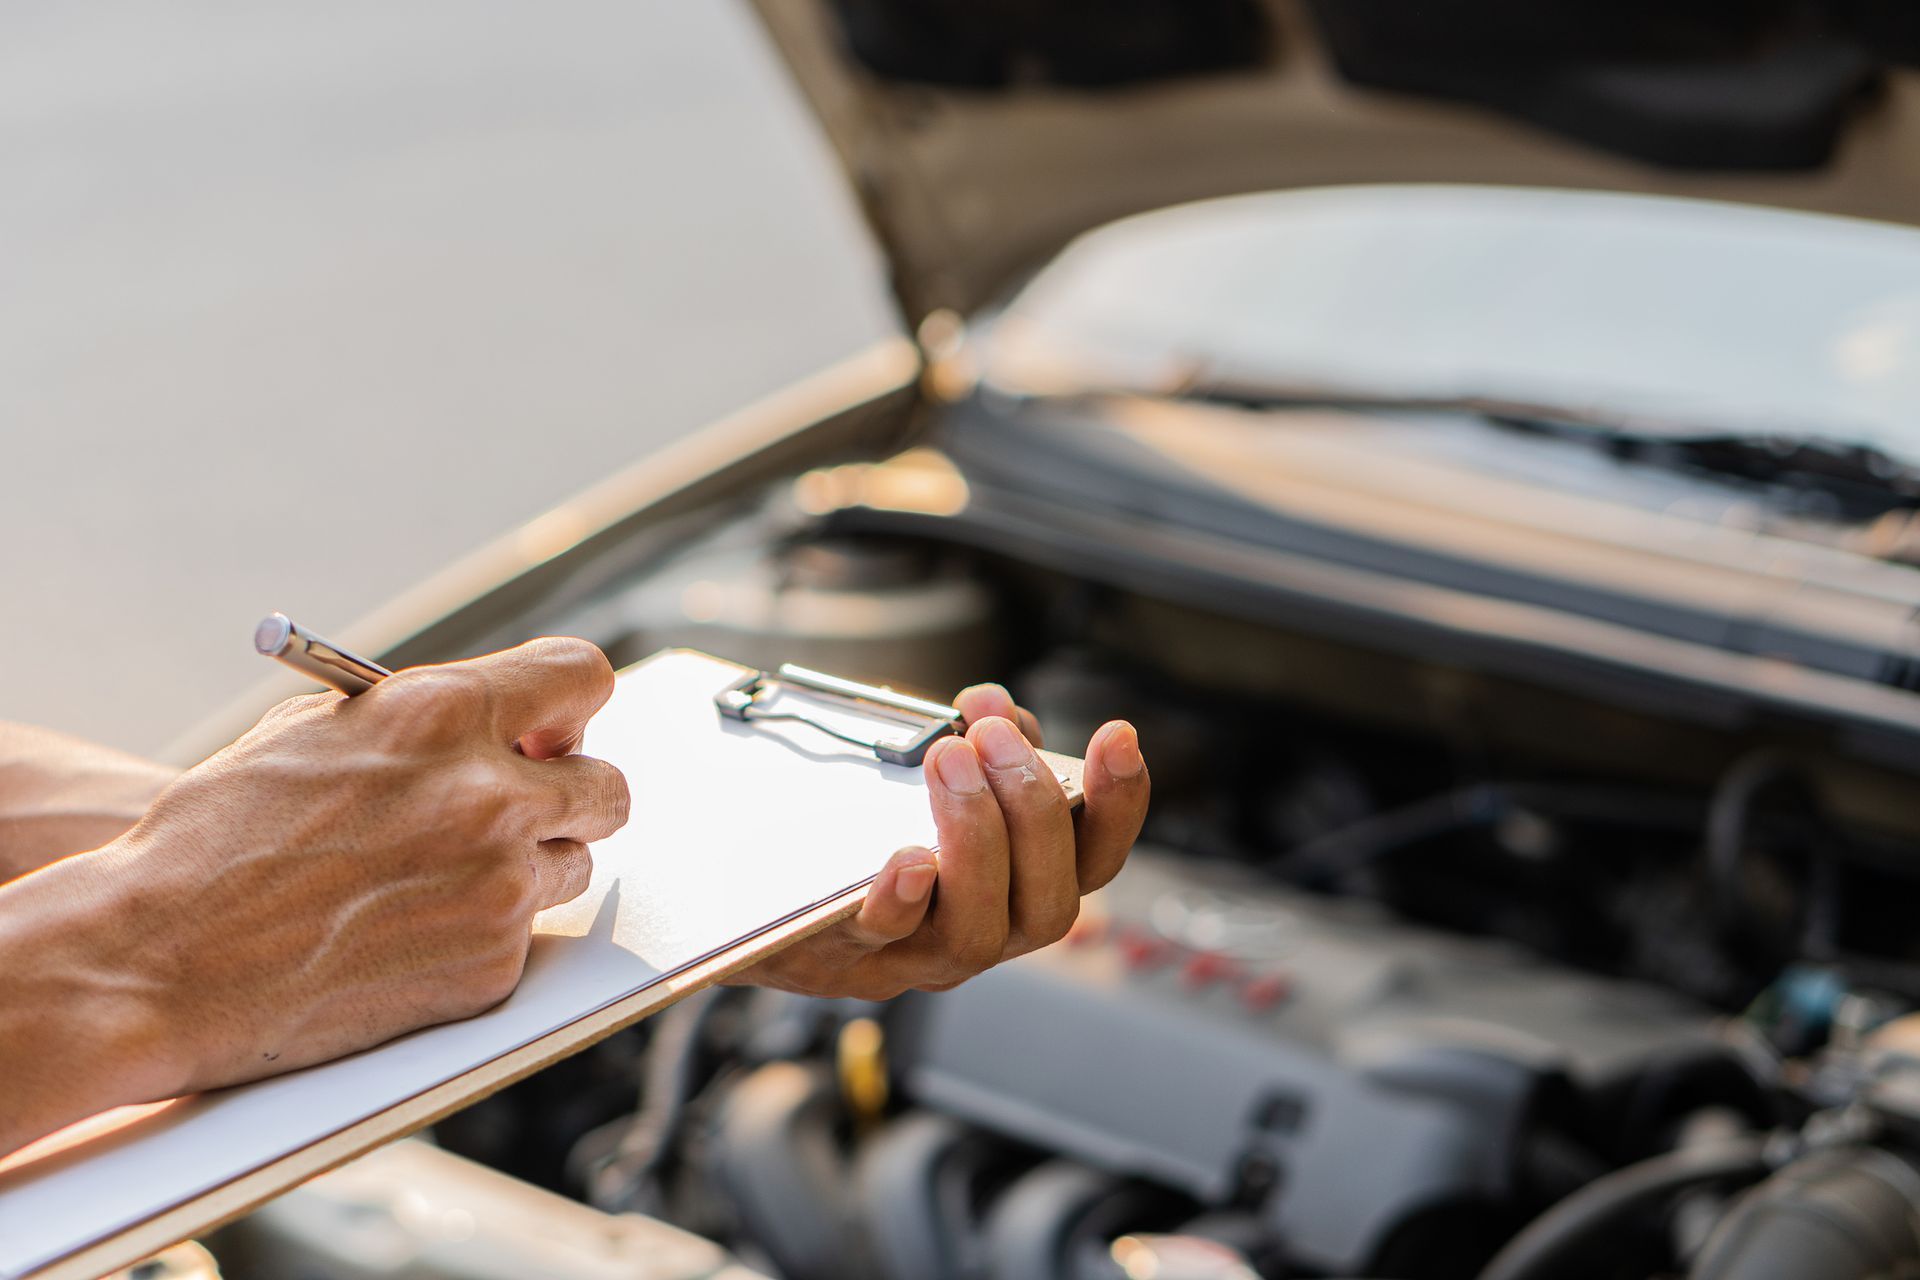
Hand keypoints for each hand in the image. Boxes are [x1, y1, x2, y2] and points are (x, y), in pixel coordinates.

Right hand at [0, 638, 628, 1155]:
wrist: (153, 957)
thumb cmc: (216, 835)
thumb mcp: (318, 733)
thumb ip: (426, 719)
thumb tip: (510, 723)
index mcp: (444, 715)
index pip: (582, 676)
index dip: (569, 703)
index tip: (554, 725)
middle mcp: (489, 795)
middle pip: (608, 787)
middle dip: (571, 795)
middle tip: (528, 806)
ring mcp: (499, 886)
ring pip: (572, 865)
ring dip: (525, 866)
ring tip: (435, 878)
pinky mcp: (492, 964)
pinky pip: (525, 936)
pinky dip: (481, 933)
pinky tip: (405, 933)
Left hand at [732, 684, 1147, 999]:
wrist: (757, 890)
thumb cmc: (863, 827)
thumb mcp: (931, 775)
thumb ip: (976, 742)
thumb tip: (992, 709)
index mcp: (1021, 886)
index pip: (1096, 858)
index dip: (1120, 803)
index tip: (1117, 735)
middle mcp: (987, 934)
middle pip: (1049, 902)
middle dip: (1032, 812)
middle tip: (992, 739)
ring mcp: (920, 957)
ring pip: (977, 931)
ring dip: (975, 839)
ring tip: (949, 759)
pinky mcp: (849, 960)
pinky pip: (884, 940)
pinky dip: (902, 899)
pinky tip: (905, 857)